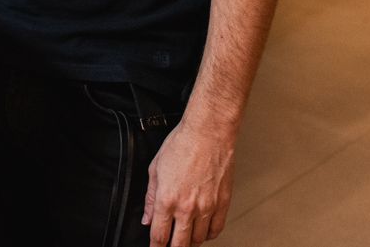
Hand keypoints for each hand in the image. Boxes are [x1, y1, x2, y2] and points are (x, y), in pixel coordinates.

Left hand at [143, 119, 233, 245]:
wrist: (208, 133)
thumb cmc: (182, 145)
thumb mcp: (155, 169)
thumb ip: (149, 197)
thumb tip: (147, 218)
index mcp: (167, 200)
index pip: (159, 236)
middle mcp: (187, 208)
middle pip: (179, 244)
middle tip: (170, 245)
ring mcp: (206, 208)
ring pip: (198, 240)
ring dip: (190, 242)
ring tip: (185, 238)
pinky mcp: (222, 204)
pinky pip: (216, 229)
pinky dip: (209, 235)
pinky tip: (203, 231)